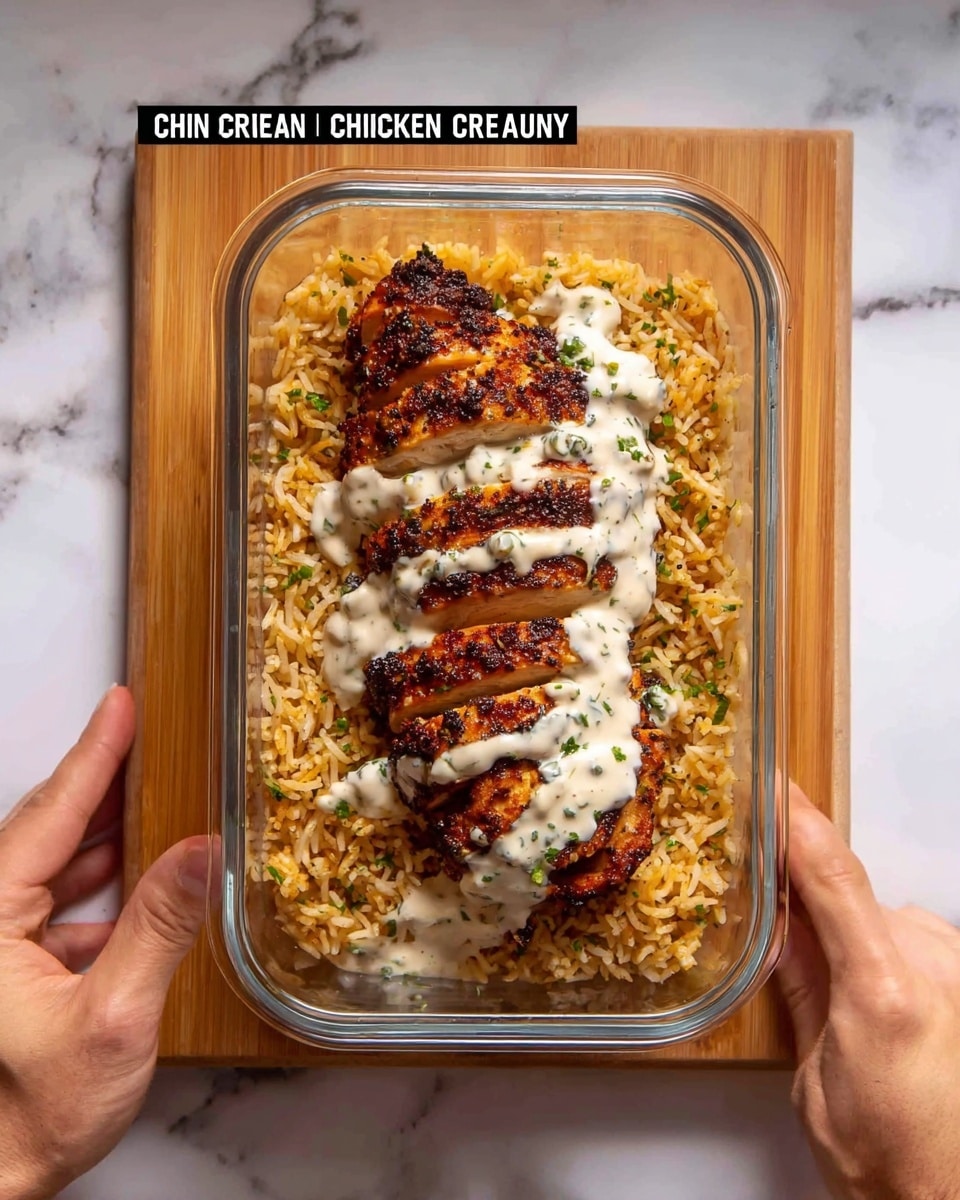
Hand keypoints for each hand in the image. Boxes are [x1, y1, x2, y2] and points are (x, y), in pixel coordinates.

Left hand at [0, 686, 214, 1199]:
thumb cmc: (26, 1118)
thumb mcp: (112, 1017)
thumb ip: (160, 927)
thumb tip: (204, 853)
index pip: (50, 814)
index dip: (94, 755)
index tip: (121, 706)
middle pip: (49, 831)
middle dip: (102, 784)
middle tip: (144, 738)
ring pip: (55, 868)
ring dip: (106, 837)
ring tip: (153, 799)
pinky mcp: (8, 972)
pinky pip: (58, 908)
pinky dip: (102, 889)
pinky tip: (142, 886)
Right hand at [778, 783, 959, 1199]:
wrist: (948, 1197)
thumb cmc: (888, 1161)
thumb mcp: (813, 1078)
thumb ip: (801, 986)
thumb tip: (778, 924)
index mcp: (884, 991)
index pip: (833, 876)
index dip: (800, 823)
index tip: (773, 784)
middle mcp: (936, 967)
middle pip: (853, 900)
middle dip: (816, 917)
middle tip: (798, 967)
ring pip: (884, 921)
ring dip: (860, 946)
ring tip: (856, 1020)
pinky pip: (918, 940)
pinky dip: (892, 958)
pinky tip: (886, 1013)